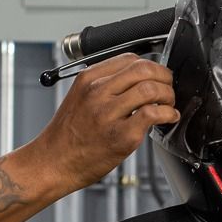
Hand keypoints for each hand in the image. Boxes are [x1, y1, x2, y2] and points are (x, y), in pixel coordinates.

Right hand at [33, 54, 179, 192]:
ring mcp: (109, 113)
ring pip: (150, 89)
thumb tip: (139, 79)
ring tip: (168, 104)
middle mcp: (98, 92)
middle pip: (144, 69)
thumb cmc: (67, 135)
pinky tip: (168, 118)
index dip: (151, 66)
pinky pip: (152, 114)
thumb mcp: (79, 97)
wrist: (52, 162)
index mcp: (88, 79)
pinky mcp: (121, 135)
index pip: (130, 59)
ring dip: (168, 95)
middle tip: (167, 88)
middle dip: (164, 76)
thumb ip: (105, 85)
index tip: (157, 75)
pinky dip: (168, 113)